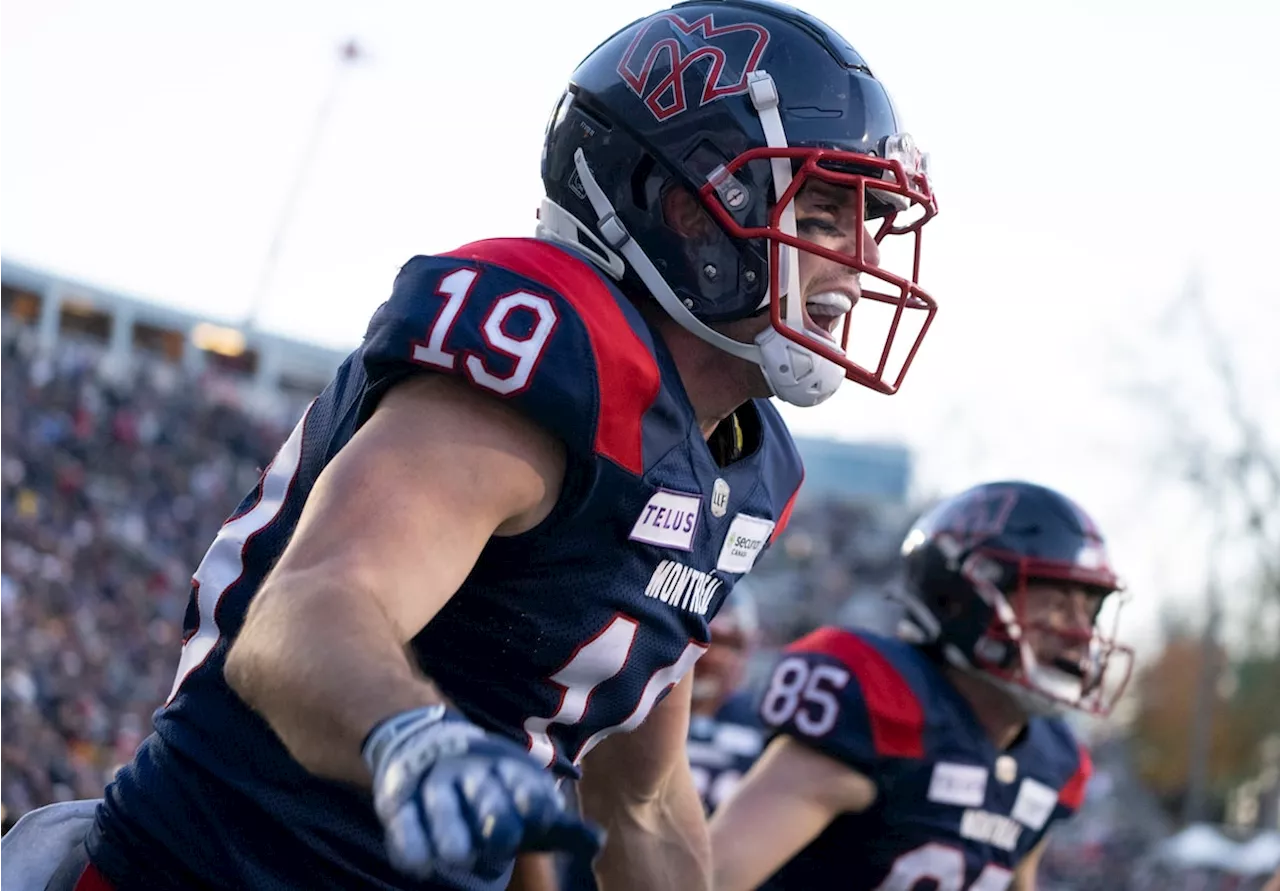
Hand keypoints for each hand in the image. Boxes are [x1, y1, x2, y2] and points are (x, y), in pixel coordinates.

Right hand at [363, 705, 602, 878]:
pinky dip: (410, 841)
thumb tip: (597, 842)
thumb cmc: (493, 792)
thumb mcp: (527, 802)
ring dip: (451, 829)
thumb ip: (561, 828)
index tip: (542, 815)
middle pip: (484, 792)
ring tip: (459, 854)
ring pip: (442, 803)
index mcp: (508, 767)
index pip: (522, 779)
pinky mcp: (400, 799)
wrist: (430, 747)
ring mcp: (435, 782)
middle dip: (495, 815)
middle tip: (503, 842)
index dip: (533, 797)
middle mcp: (472, 770)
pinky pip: (404, 819)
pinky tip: (422, 863)